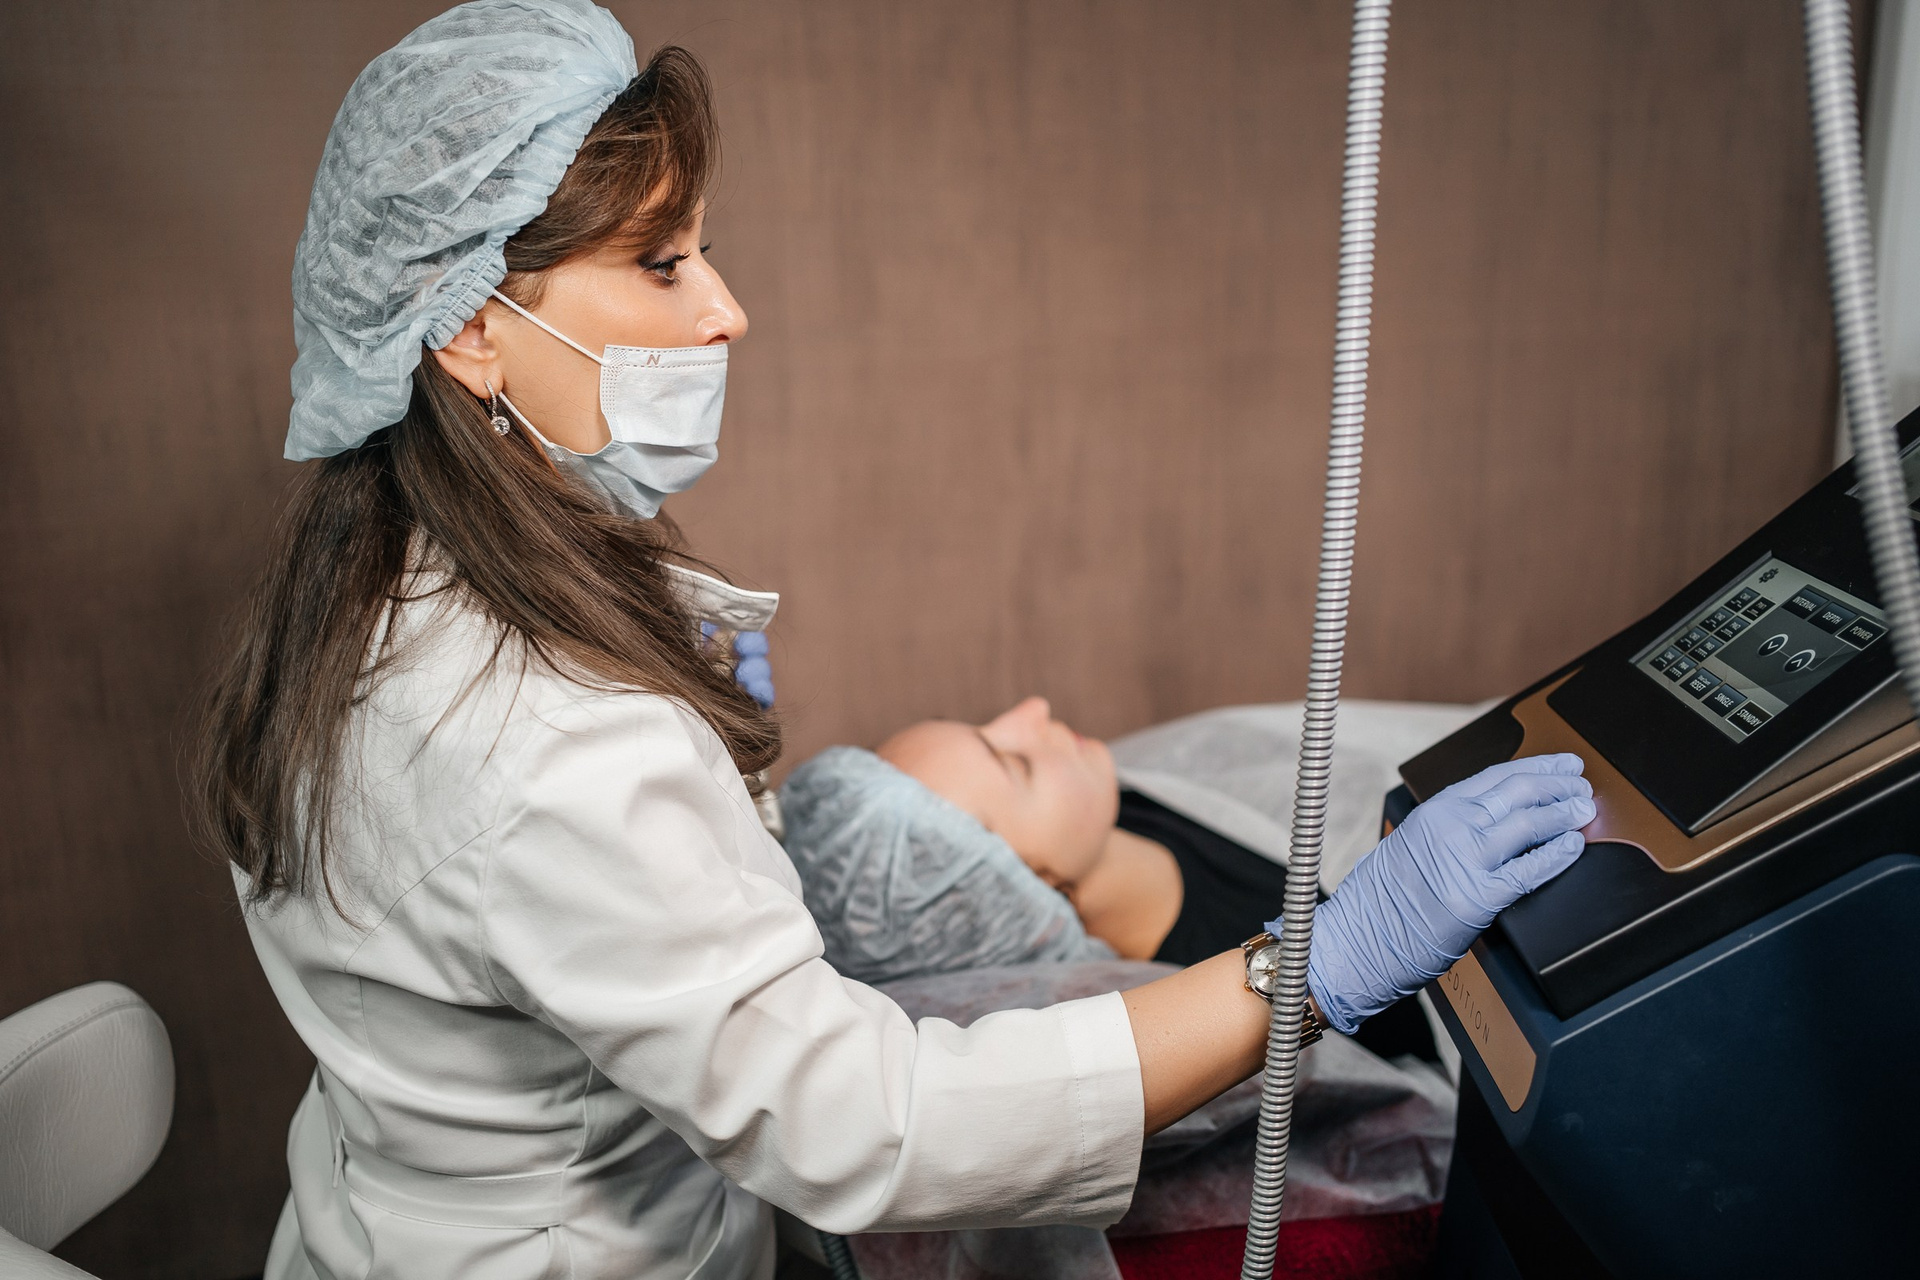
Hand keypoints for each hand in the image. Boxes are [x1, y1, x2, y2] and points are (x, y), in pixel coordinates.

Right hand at [1303, 754, 1592, 1033]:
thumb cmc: (1379, 902)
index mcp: (1434, 811)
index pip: (1495, 777)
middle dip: (1557, 784)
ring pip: (1528, 824)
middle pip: (1517, 793)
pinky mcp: (1479, 897)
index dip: (1535, 768)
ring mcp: (1465, 860)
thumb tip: (1496, 821)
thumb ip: (1450, 829)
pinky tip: (1573, 847)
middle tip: (1581, 781)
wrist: (1358, 940)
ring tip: (1584, 810)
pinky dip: (1556, 855)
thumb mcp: (1410, 845)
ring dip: (1563, 814)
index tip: (1560, 764)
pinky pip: (1529, 870)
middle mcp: (1450, 827)